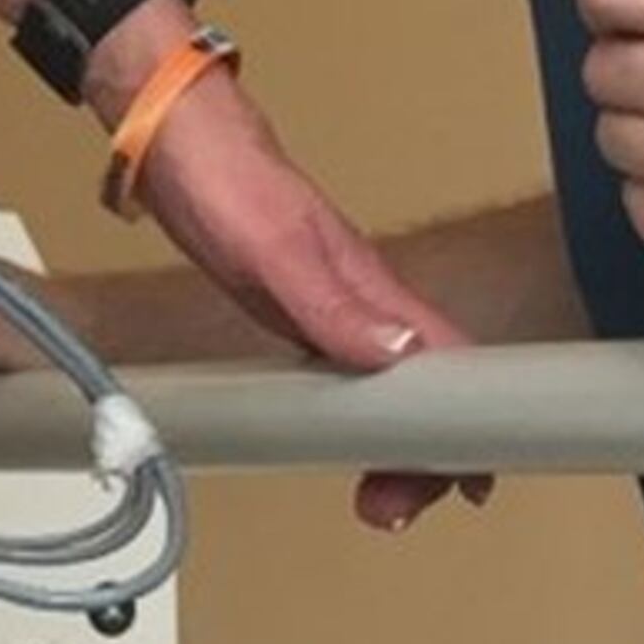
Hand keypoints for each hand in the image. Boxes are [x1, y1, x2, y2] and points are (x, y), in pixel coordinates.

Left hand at [117, 58, 487, 532]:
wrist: (175, 136)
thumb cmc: (223, 178)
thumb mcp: (272, 248)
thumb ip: (333, 302)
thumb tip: (400, 351)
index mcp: (371, 286)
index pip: (451, 362)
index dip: (468, 424)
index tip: (466, 480)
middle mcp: (363, 300)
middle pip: (426, 387)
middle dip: (424, 456)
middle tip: (391, 507)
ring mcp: (332, 306)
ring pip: (389, 387)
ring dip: (393, 445)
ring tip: (376, 497)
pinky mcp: (297, 309)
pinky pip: (348, 375)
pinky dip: (358, 417)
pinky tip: (347, 438)